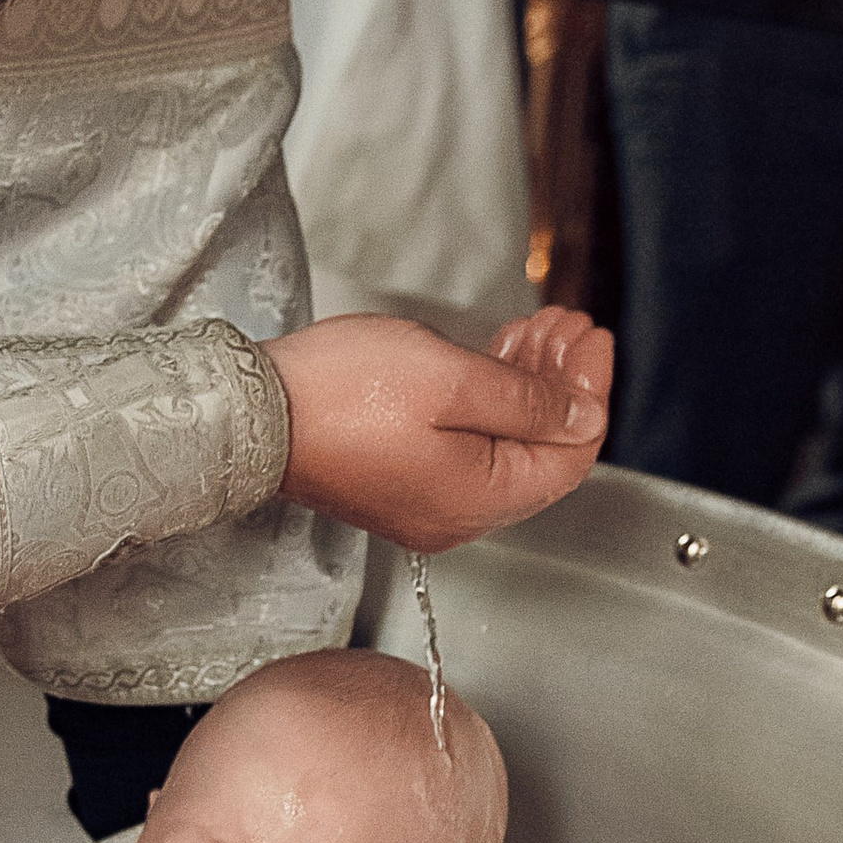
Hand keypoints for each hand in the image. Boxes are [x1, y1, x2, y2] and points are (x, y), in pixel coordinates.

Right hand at [265, 309, 610, 552]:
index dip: (589, 391)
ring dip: (525, 389)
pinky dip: (488, 406)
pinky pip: (467, 450)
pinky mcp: (399, 484)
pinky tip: (494, 362)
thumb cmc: (339, 395)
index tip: (590, 334)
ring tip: (533, 333)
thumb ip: (527, 402)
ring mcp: (425, 504)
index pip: (570, 455)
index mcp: (478, 501)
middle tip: (565, 325)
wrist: (252, 413)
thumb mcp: (452, 381)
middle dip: (561, 384)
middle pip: (539, 453)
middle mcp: (456, 517)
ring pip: (503, 448)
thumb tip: (581, 416)